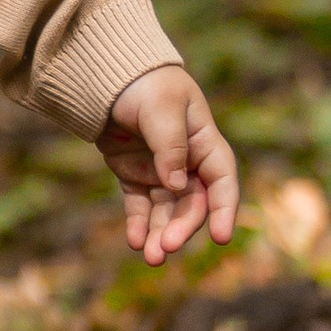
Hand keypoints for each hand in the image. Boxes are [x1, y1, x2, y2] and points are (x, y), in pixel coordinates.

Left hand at [98, 68, 238, 264]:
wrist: (107, 74)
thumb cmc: (143, 83)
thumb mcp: (161, 108)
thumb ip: (170, 146)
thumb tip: (176, 184)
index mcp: (204, 142)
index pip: (222, 181)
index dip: (224, 210)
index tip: (221, 237)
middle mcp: (187, 161)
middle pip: (192, 203)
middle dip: (182, 227)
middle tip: (167, 247)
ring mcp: (160, 170)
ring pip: (166, 211)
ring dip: (161, 234)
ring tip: (151, 257)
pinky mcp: (134, 175)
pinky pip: (140, 205)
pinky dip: (139, 224)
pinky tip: (135, 242)